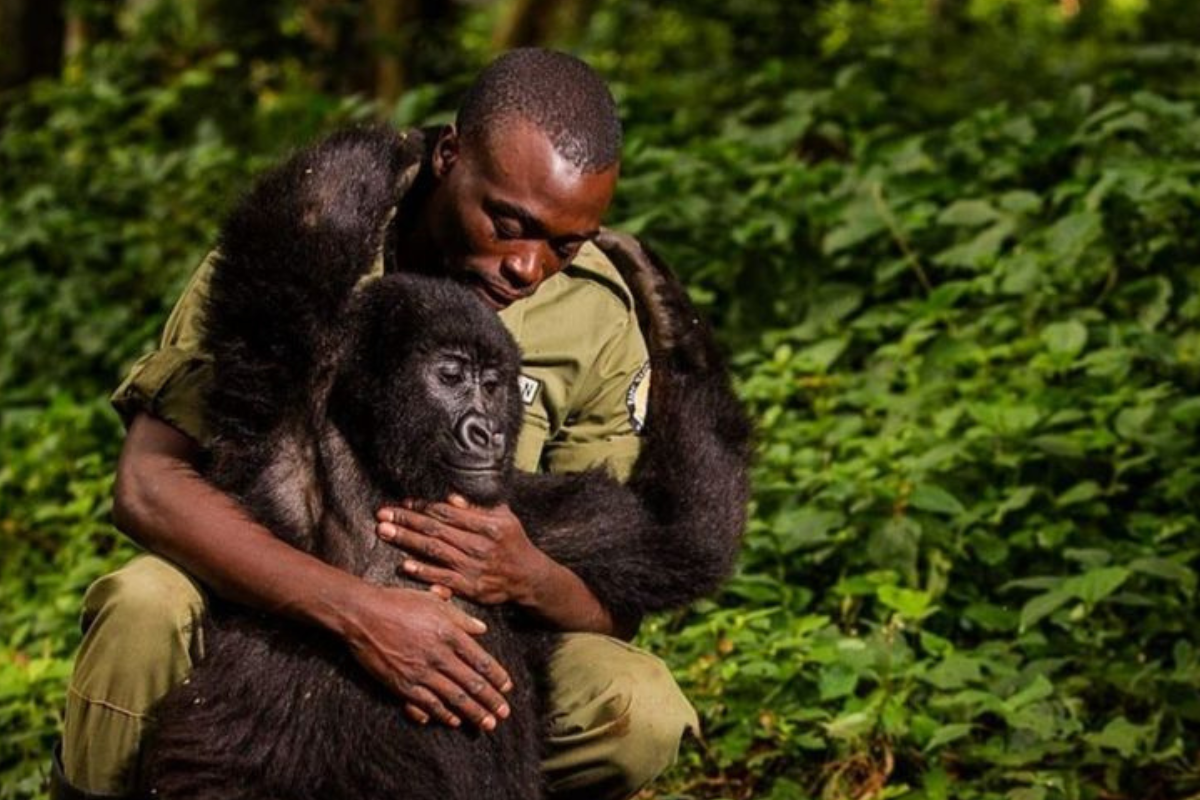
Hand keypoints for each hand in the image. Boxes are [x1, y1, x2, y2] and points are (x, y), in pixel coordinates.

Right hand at [340, 582, 512, 730]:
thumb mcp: (433, 601)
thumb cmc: (398, 602)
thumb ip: (460, 617)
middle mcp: (438, 655)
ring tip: (486, 725)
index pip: (481, 660)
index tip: (508, 688)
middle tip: (504, 715)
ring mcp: (420, 672)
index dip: (497, 676)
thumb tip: (482, 629)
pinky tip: (454, 721)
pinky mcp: (402, 685)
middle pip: (472, 684)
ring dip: (473, 714)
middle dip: (490, 701)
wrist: (362, 614)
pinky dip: (443, 715)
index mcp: (449, 633)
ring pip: (454, 698)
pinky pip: (427, 704)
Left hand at [376, 495, 550, 605]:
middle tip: (383, 514)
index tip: (403, 503)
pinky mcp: (471, 588)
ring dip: (407, 541)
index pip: (449, 513)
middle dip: (407, 520)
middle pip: (437, 530)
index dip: (424, 507)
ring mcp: (475, 567)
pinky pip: (443, 578)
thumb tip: (451, 499)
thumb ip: (477, 508)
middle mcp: (480, 545)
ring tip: (385, 532)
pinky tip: (404, 564)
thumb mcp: (504, 517)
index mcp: (488, 525)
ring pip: (435, 551)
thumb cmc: (514, 543)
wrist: (530, 578)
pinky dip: (423, 571)